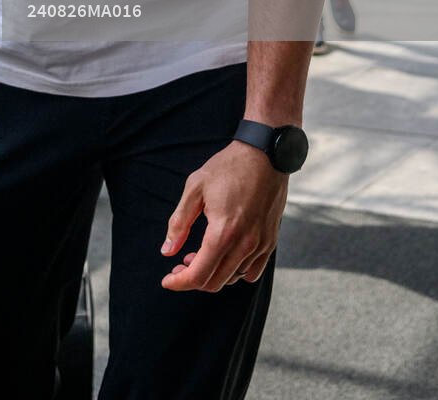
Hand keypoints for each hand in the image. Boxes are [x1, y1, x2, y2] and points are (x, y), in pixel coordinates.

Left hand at [159, 142, 287, 292]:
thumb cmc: (227, 168)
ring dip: (213, 274)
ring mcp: (260, 245)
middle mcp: (245, 244)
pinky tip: (224, 256)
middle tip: (179, 265)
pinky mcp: (270, 242)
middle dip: (192, 279)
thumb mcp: (194, 189)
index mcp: (223, 232)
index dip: (179, 283)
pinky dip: (235, 272)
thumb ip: (179, 223)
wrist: (265, 155)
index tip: (166, 281)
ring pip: (232, 279)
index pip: (199, 274)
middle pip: (215, 282)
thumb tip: (167, 251)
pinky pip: (252, 272)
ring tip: (199, 256)